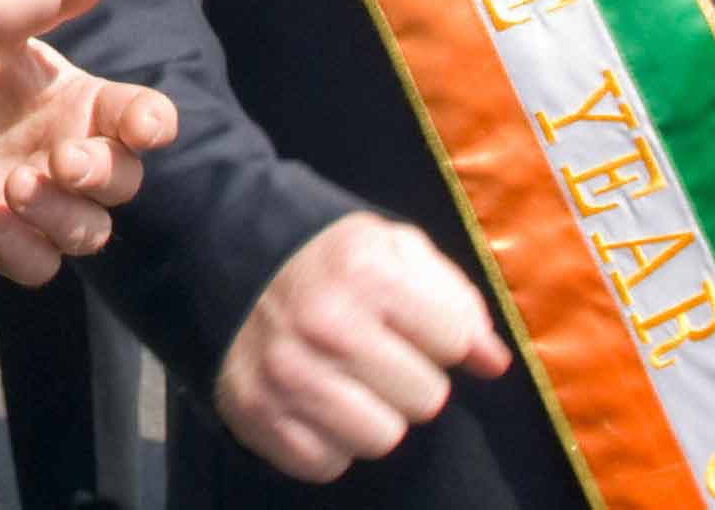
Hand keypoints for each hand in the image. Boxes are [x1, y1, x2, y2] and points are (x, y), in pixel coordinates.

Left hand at [0, 0, 177, 282]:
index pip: (143, 120)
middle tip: (62, 158)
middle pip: (123, 181)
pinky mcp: (2, 242)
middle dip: (102, 173)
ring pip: (89, 231)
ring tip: (13, 183)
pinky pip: (37, 266)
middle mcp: (72, 159)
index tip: (143, 125)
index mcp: (83, 106)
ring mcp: (41, 206)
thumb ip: (48, 3)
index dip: (153, 124)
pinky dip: (22, 247)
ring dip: (61, 214)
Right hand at [215, 212, 510, 481]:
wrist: (221, 257)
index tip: (408, 324)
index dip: (439, 335)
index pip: (454, 342)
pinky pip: (330, 463)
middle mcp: (326, 325)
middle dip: (408, 377)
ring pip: (383, 438)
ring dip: (372, 415)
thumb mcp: (392, 249)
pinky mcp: (258, 416)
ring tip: (346, 380)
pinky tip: (313, 402)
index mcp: (366, 271)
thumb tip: (493, 363)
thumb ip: (453, 298)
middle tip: (373, 353)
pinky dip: (326, 440)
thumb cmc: (326, 259)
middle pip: (426, 400)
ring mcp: (288, 375)